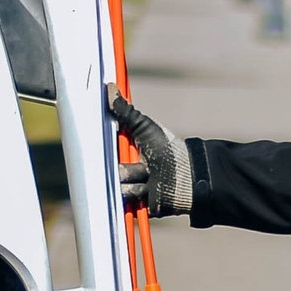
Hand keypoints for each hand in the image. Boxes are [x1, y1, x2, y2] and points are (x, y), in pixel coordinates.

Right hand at [108, 91, 189, 216]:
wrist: (186, 177)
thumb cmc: (168, 149)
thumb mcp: (144, 127)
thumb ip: (125, 111)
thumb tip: (110, 88)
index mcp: (128, 149)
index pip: (108, 149)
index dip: (104, 148)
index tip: (104, 145)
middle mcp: (128, 168)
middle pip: (110, 170)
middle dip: (120, 168)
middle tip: (133, 163)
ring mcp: (133, 186)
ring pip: (118, 185)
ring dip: (131, 180)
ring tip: (147, 175)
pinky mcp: (138, 203)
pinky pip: (126, 199)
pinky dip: (136, 193)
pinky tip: (147, 188)